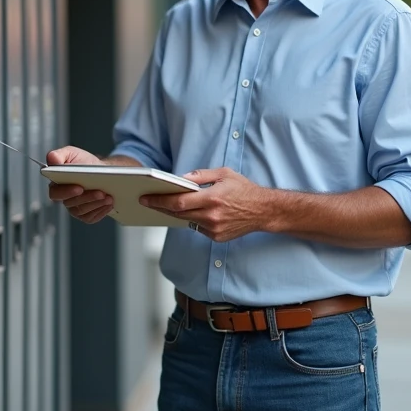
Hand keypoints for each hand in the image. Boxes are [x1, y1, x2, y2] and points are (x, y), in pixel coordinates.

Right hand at [46, 145, 113, 223]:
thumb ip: (59, 155)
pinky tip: (108, 204)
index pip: (55, 193)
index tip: (80, 188)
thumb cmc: (85, 162)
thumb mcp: (72, 153)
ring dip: (96, 204)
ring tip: (108, 197)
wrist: (102, 171)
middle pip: (71, 203)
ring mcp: (74, 208)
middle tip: (100, 192)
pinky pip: (90, 217)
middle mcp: (64, 198)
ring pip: (82, 211)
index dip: (66, 192)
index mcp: (57, 184)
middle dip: (87, 198)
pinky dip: (101, 211)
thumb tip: (51, 159)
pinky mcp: (85, 215)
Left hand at [140, 167, 272, 241]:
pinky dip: (192, 219)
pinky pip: (198, 228)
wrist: (264, 210)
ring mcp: (214, 229)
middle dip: (161, 206)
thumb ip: (200, 175)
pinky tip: (190, 212)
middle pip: (178, 213)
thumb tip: (180, 179)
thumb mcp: (223, 174)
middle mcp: (212, 216)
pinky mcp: (216, 237)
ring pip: (186, 221)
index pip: (178, 202)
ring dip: (174, 213)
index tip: (146, 198)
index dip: (159, 200)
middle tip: (147, 201)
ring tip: (163, 205)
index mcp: (212, 198)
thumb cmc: (244, 189)